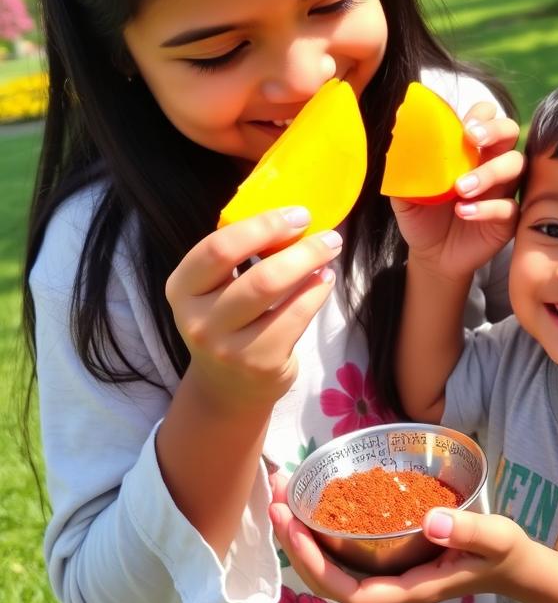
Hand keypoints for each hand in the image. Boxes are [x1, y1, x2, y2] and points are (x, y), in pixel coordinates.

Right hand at [165, 208, 342, 414]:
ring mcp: (226, 346)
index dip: (262, 226)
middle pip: (255, 273)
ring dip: (311, 264)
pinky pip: (295, 317)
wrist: (227, 388)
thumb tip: (291, 215)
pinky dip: (316, 293)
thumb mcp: (219, 288)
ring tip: (330, 251)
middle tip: (327, 234)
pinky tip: (324, 280)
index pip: (218, 248)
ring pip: (275, 292)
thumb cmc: (230, 322)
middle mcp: (197, 319)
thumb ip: (241, 254)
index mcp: (182, 287)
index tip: (297, 214)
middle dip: (299, 247)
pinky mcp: (258, 364)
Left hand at [269, 471, 534, 602]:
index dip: (316, 565)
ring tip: (283, 496)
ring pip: (331, 567)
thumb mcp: (495, 538)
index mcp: (409, 590)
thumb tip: (431, 522)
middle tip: (276, 501)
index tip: (295, 528)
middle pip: (328, 580)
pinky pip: (343, 553)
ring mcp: (386, 575)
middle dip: (297, 546)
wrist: (511, 565)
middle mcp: (390, 587)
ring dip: (302, 536)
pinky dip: (321, 530)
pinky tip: (312, 503)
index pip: (350, 592)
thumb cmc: (503, 553)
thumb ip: (468, 531)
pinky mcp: (387, 559)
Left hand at [393, 101, 522, 280]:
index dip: (481, 115)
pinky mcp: (508, 218)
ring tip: (461, 189)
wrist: (431, 254)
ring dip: (489, 172)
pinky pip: (509, 206)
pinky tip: (464, 212)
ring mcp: (503, 189)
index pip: (485, 116)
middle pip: (509, 132)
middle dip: (496, 130)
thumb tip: (398, 127)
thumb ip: (404, 162)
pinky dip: (487, 208)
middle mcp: (491, 161)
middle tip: (472, 139)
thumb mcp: (406, 189)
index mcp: (468, 148)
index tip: (464, 126)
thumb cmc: (422, 214)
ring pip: (515, 166)